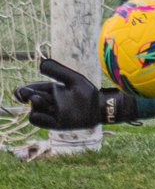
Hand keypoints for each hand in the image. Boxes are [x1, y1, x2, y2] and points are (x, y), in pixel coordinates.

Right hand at [14, 59, 137, 128]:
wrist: (99, 107)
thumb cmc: (88, 92)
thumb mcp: (72, 79)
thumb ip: (58, 71)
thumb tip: (40, 64)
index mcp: (54, 91)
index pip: (34, 89)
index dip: (25, 89)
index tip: (21, 90)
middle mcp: (51, 103)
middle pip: (31, 99)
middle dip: (28, 95)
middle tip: (30, 94)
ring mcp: (52, 114)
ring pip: (33, 110)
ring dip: (34, 105)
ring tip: (42, 100)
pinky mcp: (55, 124)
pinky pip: (38, 120)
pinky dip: (36, 116)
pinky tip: (41, 110)